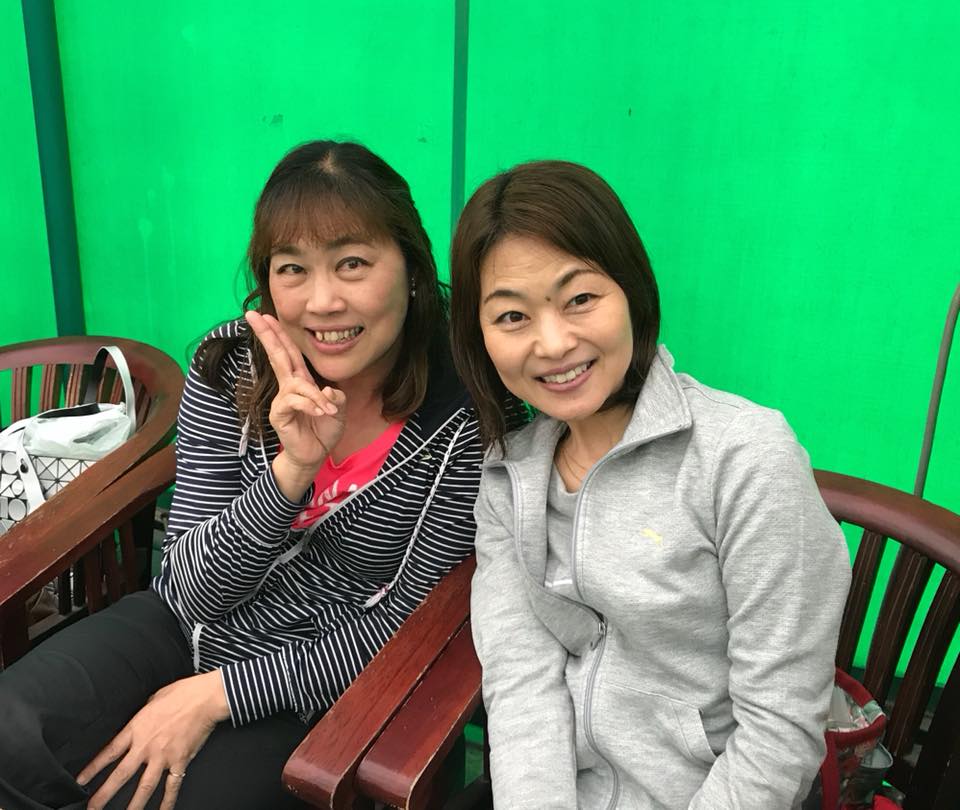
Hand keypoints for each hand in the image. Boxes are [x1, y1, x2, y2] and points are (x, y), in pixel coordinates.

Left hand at [77, 670, 229, 809]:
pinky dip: (168, 801)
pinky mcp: (180, 761)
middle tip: (92, 808)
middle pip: (121, 775)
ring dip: (133, 805)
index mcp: (137, 728)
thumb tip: (141, 718)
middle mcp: (147, 746)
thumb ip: (144, 713)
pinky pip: (172, 785)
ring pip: (144, 786)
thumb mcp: (154, 698)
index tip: (81, 780)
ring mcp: (164, 756)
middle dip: (104, 794)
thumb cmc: (183, 693)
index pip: (109, 752)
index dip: (93, 768)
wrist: (206, 698)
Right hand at [245, 311, 346, 498]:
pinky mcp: (279, 414)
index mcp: (300, 380)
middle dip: (267, 334)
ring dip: (315, 396)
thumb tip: (326, 389)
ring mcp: (282, 400)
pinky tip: (321, 413)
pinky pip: (296, 401)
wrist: (315, 454)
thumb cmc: (324, 428)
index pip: (289, 352)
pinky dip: (311, 405)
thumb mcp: (338, 408)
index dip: (279, 334)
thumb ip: (335, 395)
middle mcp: (288, 386)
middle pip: (277, 355)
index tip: (265, 315)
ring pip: (297, 384)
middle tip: (252, 314)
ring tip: (328, 410)